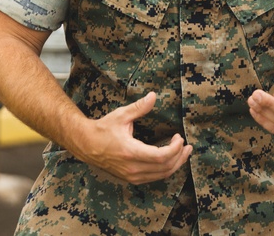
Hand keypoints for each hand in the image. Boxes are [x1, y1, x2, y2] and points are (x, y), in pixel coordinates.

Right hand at [73, 92, 192, 183]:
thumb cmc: (103, 129)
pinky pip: (153, 178)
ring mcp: (131, 175)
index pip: (161, 157)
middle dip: (180, 157)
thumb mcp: (121, 115)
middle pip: (164, 168)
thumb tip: (153, 96)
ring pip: (160, 175)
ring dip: (175, 164)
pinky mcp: (130, 178)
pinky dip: (165, 170)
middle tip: (187, 146)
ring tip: (184, 152)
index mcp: (130, 152)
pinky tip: (170, 160)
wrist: (86, 144)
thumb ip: (139, 107)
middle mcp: (132, 167)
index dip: (175, 149)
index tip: (179, 138)